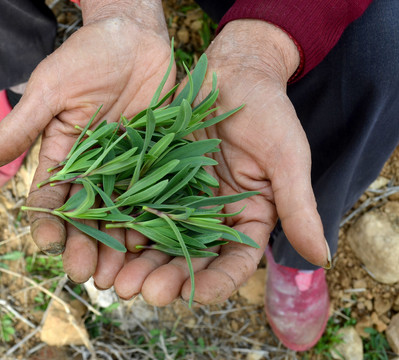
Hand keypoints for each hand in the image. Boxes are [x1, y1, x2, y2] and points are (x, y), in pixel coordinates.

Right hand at [0, 0, 174, 283]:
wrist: (134, 35)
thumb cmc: (87, 56)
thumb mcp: (51, 89)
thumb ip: (22, 127)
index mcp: (64, 155)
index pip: (50, 196)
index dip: (48, 221)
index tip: (48, 244)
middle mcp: (94, 169)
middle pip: (87, 215)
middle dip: (85, 245)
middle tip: (87, 275)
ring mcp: (127, 168)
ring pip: (121, 214)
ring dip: (118, 245)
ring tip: (119, 275)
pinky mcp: (158, 161)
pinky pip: (156, 194)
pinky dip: (154, 220)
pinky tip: (154, 245)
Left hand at [113, 20, 330, 305]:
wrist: (233, 71)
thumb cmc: (269, 112)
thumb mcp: (287, 158)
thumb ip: (298, 206)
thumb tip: (321, 256)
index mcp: (247, 218)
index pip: (234, 261)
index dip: (218, 282)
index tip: (197, 296)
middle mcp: (211, 215)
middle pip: (189, 257)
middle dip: (167, 277)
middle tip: (145, 293)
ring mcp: (180, 198)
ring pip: (158, 238)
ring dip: (138, 261)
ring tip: (117, 279)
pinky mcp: (154, 178)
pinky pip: (136, 205)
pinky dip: (121, 224)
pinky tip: (105, 239)